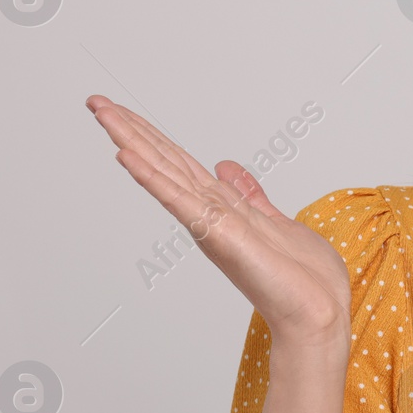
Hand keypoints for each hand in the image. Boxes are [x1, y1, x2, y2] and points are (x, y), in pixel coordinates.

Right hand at [87, 94, 351, 339]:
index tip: (122, 111)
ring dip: (131, 142)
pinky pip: (178, 201)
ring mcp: (209, 223)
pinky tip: (127, 156)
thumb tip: (226, 168)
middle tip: (94, 100)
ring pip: (163, 173)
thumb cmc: (302, 278)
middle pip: (163, 161)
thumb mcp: (276, 222)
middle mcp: (208, 213)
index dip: (152, 135)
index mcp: (221, 207)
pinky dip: (152, 178)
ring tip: (101, 113)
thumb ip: (249, 196)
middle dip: (129, 129)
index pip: (179, 162)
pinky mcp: (216, 234)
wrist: (317, 312)